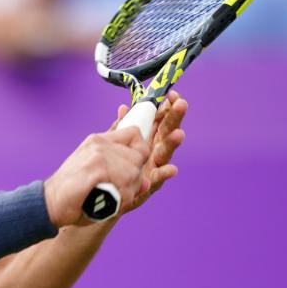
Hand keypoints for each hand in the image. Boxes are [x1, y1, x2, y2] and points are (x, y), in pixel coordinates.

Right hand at [44, 124, 149, 227]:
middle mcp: (100, 144)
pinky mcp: (96, 169)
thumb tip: (148, 181)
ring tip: (109, 199)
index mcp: (99, 141)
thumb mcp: (96, 174)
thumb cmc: (74, 193)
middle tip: (116, 191)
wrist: (50, 203)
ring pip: (134, 173)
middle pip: (139, 156)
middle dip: (134, 179)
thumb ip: (121, 172)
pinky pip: (124, 185)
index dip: (140, 151)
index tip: (133, 169)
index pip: (134, 133)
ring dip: (126, 192)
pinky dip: (119, 200)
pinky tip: (106, 203)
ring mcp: (98, 155)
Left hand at [121, 90, 187, 212]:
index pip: (160, 119)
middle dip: (174, 118)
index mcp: (148, 139)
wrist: (105, 194)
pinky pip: (157, 178)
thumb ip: (122, 127)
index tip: (172, 94)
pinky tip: (171, 169)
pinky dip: (164, 174)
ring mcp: (154, 167)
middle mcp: (154, 151)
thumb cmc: (116, 167)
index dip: (166, 107)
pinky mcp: (149, 184)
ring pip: (165, 152)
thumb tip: (124, 107)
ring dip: (173, 143)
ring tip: (179, 134)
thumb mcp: (118, 144)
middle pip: (166, 131)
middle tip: (181, 104)